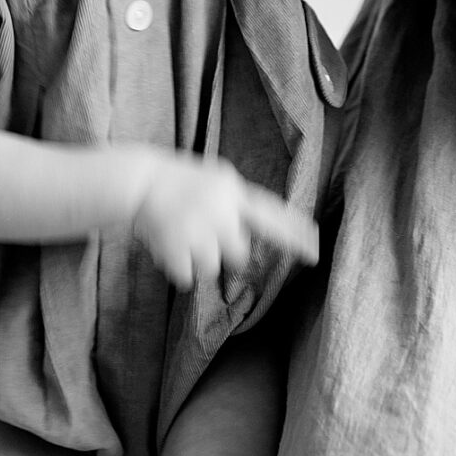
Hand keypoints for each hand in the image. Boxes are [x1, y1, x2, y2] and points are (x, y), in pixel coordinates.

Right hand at [126, 148, 319, 287]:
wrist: (139, 180)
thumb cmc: (181, 179)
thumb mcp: (218, 178)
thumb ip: (239, 202)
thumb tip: (258, 231)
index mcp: (233, 192)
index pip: (272, 216)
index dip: (294, 235)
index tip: (315, 252)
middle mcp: (220, 211)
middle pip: (239, 255)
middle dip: (224, 251)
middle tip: (205, 235)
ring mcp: (197, 231)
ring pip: (211, 269)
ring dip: (198, 260)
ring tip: (183, 237)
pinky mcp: (175, 248)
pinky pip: (187, 278)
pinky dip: (178, 268)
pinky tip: (170, 247)